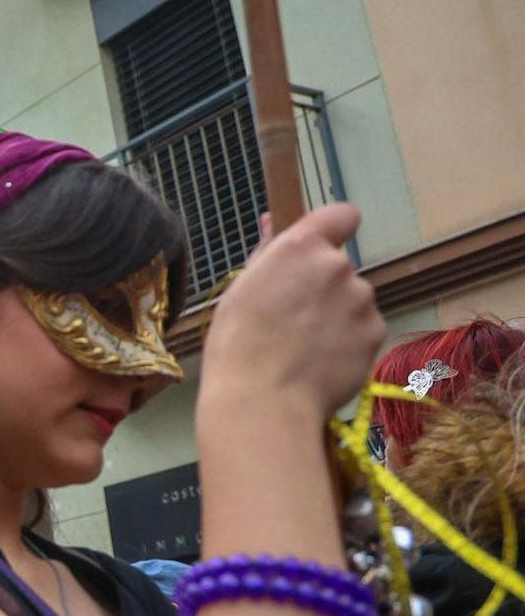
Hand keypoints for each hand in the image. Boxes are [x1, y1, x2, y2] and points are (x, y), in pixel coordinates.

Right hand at [203, 205, 382, 419]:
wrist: (264, 401)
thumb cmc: (238, 343)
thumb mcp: (240, 291)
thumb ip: (266, 255)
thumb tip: (272, 222)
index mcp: (301, 248)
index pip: (341, 214)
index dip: (333, 229)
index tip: (317, 249)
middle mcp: (339, 266)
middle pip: (339, 267)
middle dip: (322, 286)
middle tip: (292, 318)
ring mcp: (362, 300)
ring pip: (352, 300)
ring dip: (336, 315)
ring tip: (304, 347)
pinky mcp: (376, 333)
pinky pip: (363, 329)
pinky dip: (347, 341)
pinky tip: (322, 362)